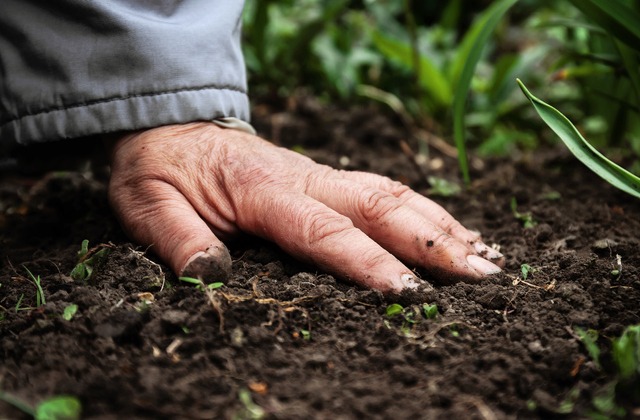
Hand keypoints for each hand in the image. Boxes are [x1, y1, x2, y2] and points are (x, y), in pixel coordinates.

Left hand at [107, 122, 502, 292]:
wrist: (172, 127)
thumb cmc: (161, 170)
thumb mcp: (147, 205)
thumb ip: (177, 240)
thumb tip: (211, 277)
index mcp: (261, 189)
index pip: (324, 230)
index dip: (368, 263)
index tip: (410, 295)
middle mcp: (304, 178)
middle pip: (379, 206)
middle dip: (433, 242)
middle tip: (484, 277)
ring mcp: (320, 175)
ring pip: (392, 194)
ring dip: (442, 225)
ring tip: (487, 257)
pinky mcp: (326, 179)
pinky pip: (384, 191)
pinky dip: (426, 212)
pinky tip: (453, 232)